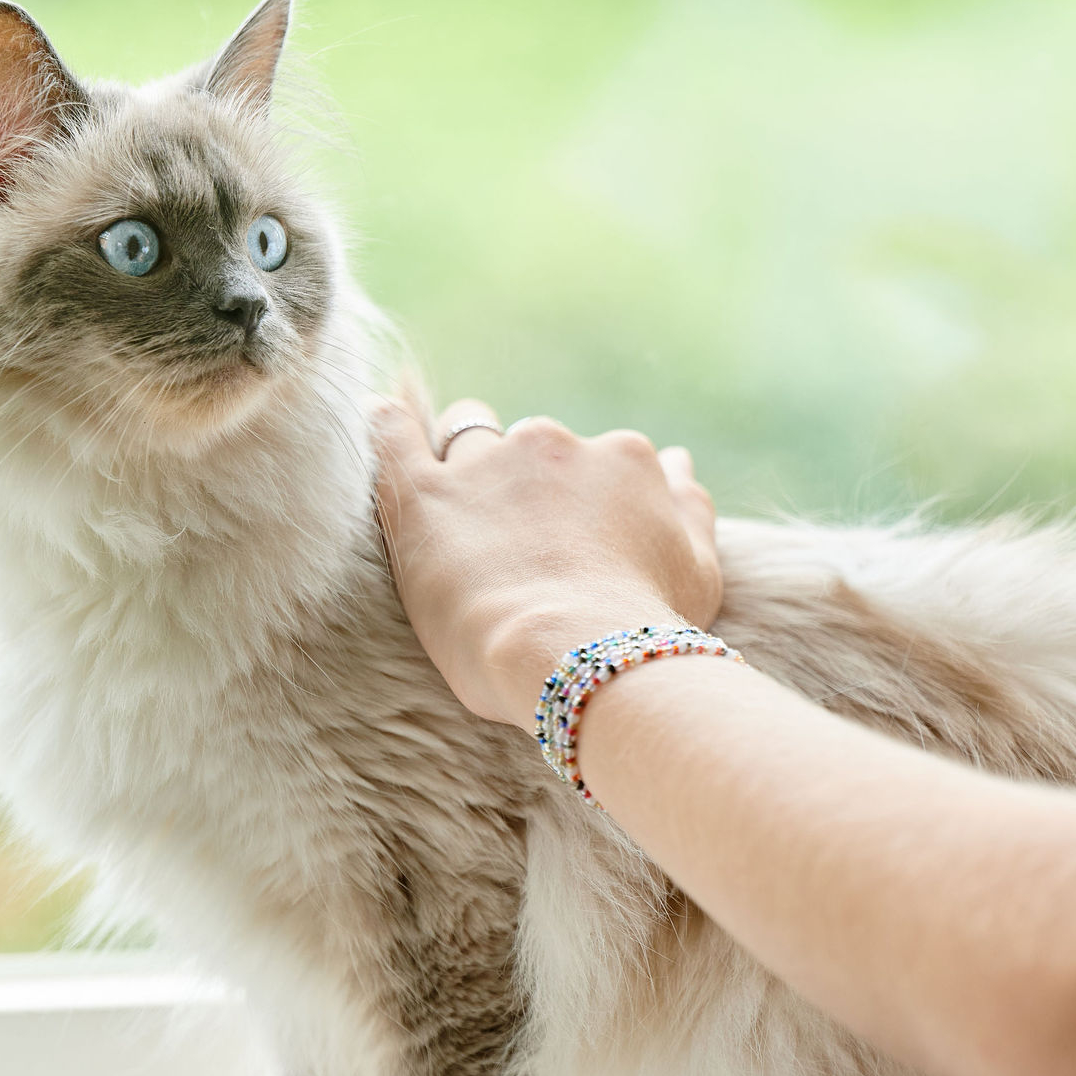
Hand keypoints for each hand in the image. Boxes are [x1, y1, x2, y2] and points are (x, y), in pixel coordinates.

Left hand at [371, 394, 722, 726]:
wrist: (575, 656)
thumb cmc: (645, 629)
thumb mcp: (698, 571)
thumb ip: (689, 505)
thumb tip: (678, 461)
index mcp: (623, 460)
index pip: (598, 460)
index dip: (581, 500)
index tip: (572, 541)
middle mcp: (556, 445)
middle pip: (531, 447)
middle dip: (523, 483)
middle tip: (517, 547)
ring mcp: (488, 464)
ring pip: (466, 437)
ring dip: (463, 462)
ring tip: (454, 510)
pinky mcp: (426, 494)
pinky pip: (392, 436)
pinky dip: (385, 426)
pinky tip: (378, 419)